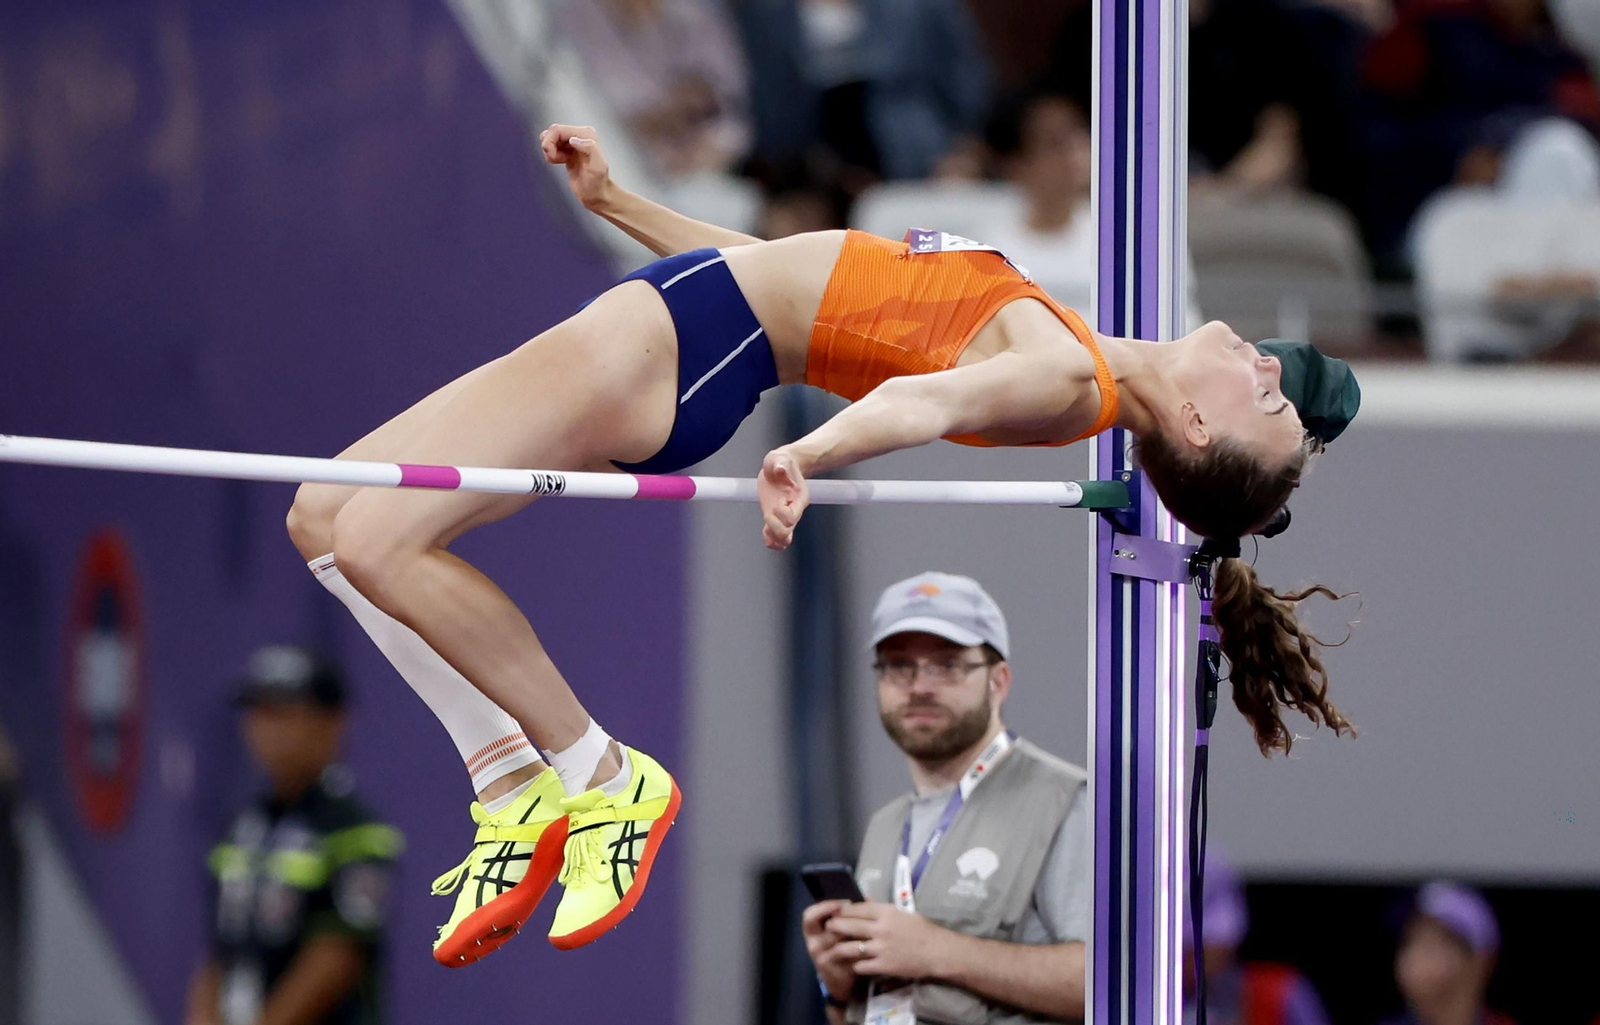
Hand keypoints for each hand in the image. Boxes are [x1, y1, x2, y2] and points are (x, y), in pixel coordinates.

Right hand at [539, 123, 612, 209]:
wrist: (596, 195)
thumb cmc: (597, 184)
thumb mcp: (597, 167)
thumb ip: (590, 149)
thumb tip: (573, 140)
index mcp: (586, 134)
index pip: (557, 129)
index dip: (549, 141)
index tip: (552, 156)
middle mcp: (580, 135)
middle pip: (552, 132)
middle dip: (548, 146)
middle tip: (554, 160)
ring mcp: (573, 142)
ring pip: (550, 138)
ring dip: (550, 151)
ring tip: (558, 161)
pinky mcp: (568, 150)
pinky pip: (552, 146)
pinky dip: (551, 155)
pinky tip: (560, 162)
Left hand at [757, 449, 809, 549]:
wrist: (781, 466)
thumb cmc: (781, 462)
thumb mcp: (779, 459)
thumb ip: (780, 464)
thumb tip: (779, 469)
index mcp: (798, 498)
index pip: (792, 516)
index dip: (781, 515)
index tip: (774, 505)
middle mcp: (794, 510)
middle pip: (787, 531)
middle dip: (774, 527)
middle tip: (767, 514)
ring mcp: (785, 517)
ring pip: (784, 540)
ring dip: (774, 538)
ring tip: (766, 530)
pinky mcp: (776, 519)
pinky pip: (777, 539)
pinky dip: (771, 540)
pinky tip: (765, 532)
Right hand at [802, 900, 856, 1002]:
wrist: (844, 980)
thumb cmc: (844, 949)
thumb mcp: (844, 931)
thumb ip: (851, 915)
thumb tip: (867, 898)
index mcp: (813, 930)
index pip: (810, 914)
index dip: (825, 907)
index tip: (844, 903)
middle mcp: (812, 941)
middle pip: (823, 925)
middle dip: (841, 919)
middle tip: (858, 915)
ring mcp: (818, 954)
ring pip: (835, 937)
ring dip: (851, 932)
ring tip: (866, 930)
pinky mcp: (827, 966)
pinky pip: (842, 951)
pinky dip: (855, 947)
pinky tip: (866, 945)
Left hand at [824, 901, 948, 979]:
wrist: (938, 951)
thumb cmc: (923, 930)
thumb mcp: (903, 913)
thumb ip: (884, 910)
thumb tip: (866, 903)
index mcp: (887, 912)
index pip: (858, 908)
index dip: (843, 910)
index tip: (835, 911)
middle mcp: (881, 929)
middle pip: (849, 926)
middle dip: (835, 926)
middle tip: (828, 928)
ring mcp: (881, 948)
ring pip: (850, 947)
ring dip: (839, 948)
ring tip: (833, 949)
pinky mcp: (883, 965)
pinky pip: (861, 965)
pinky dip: (855, 965)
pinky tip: (854, 964)